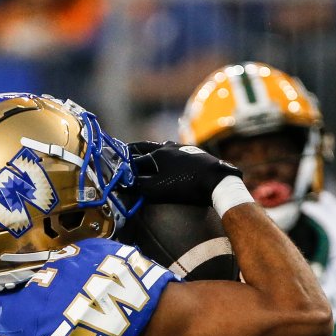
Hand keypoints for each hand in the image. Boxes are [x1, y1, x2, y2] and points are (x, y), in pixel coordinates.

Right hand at [129, 141, 245, 208]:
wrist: (216, 179)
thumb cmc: (184, 184)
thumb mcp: (158, 189)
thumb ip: (138, 186)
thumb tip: (121, 185)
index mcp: (158, 154)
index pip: (136, 159)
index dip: (126, 165)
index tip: (119, 169)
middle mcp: (169, 147)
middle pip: (148, 147)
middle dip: (136, 149)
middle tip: (127, 149)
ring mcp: (183, 148)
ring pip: (163, 147)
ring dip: (154, 150)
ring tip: (149, 154)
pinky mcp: (195, 154)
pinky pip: (176, 151)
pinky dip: (168, 154)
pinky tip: (172, 159)